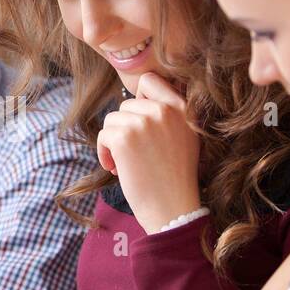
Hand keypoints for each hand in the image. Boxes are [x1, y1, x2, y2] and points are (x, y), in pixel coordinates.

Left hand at [96, 72, 201, 233]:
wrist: (172, 209)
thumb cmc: (175, 178)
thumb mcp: (186, 138)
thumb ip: (169, 114)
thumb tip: (138, 96)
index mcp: (182, 108)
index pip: (149, 80)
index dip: (139, 99)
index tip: (140, 123)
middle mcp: (164, 110)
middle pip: (126, 103)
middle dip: (125, 128)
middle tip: (134, 152)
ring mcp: (143, 122)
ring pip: (113, 120)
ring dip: (113, 142)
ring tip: (126, 163)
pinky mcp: (124, 137)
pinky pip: (103, 135)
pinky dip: (104, 153)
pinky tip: (116, 168)